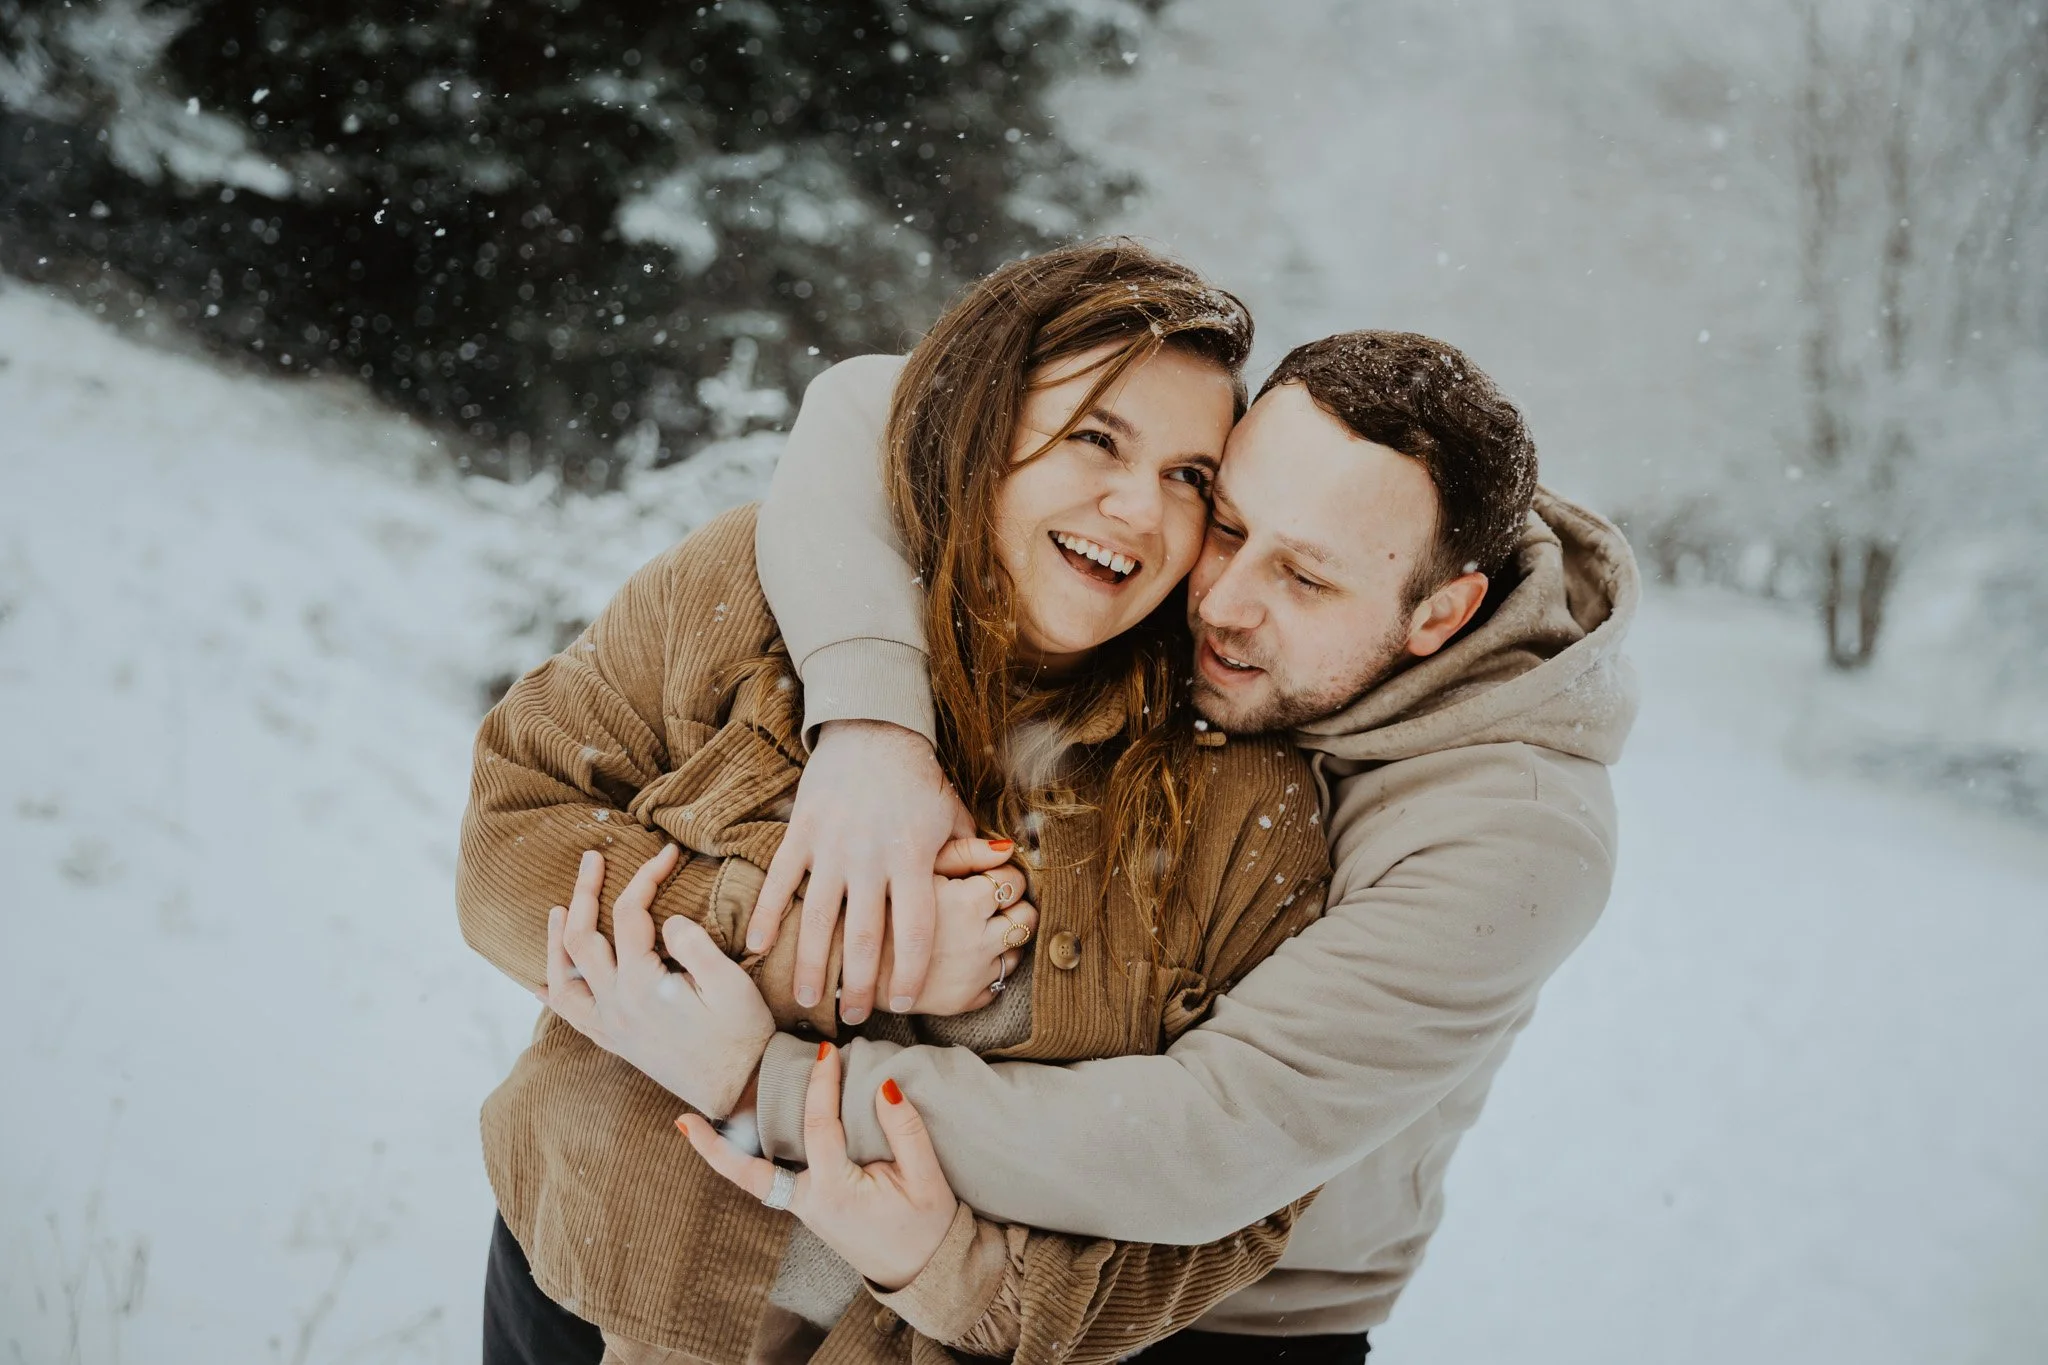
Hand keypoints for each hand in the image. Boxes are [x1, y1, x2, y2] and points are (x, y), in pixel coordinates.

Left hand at [543, 847, 773, 1118]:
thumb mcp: (730, 983)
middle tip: (592, 859)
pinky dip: (552, 992)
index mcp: (643, 985)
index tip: (666, 853)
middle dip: (584, 892)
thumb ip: (694, 944)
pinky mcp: (616, 1042)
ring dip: (554, 941)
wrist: (742, 1090)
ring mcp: (611, 1026)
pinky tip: (542, 980)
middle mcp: (616, 1005)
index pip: (630, 915)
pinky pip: (569, 1016)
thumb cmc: (743, 1035)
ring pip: (562, 978)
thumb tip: (667, 919)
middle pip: (580, 939)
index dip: (646, 877)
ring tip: (558, 910)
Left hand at [681, 1042, 958, 1291]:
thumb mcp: (927, 1178)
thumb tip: (884, 1088)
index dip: (822, 1085)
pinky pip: (773, 1182)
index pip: (819, 1127)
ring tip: (695, 1125)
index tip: (827, 1052)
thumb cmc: (928, 1227)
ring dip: (727, 1154)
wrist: (925, 1272)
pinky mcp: (811, 1208)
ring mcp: (807, 1210)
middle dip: (717, 1147)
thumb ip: (905, 1130)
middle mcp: (810, 1203)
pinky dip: (752, 1160)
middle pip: (752, 1174)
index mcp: (837, 1192)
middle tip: (684, 1120)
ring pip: (756, 1179)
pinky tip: (744, 1138)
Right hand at [747, 720, 974, 1025]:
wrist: (873, 729)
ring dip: (812, 963)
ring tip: (810, 999)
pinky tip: (756, 946)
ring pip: (817, 917)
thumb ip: (970, 859)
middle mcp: (870, 856)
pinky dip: (765, 913)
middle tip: (856, 1018)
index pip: (917, 929)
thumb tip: (1000, 887)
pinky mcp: (801, 830)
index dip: (913, 972)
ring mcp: (832, 844)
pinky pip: (779, 879)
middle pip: (866, 935)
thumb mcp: (952, 817)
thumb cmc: (918, 779)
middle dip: (860, 984)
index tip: (907, 1004)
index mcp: (913, 856)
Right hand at [875, 844, 1035, 1016]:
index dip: (1003, 875)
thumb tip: (1007, 848)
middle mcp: (975, 941)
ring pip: (1016, 952)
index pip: (1013, 881)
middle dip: (1013, 907)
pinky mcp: (963, 1002)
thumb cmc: (878, 899)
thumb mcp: (917, 865)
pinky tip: (964, 956)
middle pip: (1025, 919)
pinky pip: (998, 983)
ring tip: (976, 929)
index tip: (987, 877)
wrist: (844, 958)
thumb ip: (965, 853)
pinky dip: (988, 968)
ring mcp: (972, 975)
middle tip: (990, 903)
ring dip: (1003, 937)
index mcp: (965, 903)